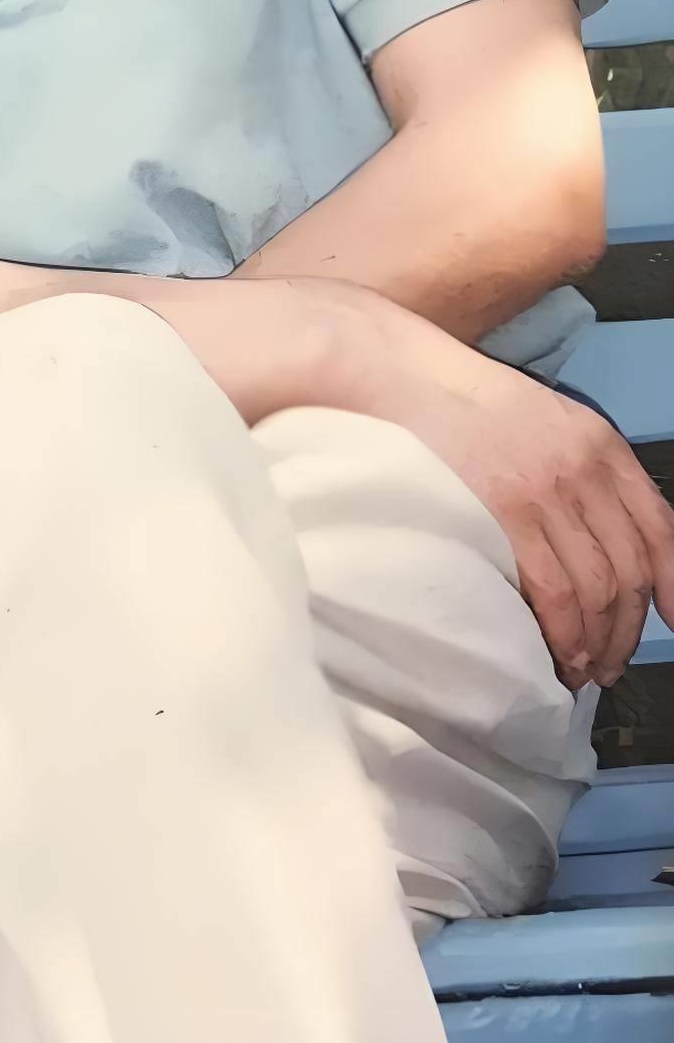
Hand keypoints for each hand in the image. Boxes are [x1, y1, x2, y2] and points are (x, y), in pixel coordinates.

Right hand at [354, 301, 673, 690]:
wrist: (397, 374)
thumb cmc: (452, 400)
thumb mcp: (536, 421)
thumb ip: (572, 470)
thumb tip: (588, 539)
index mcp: (598, 443)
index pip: (660, 526)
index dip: (673, 582)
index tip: (671, 619)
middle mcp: (586, 467)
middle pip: (630, 568)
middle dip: (626, 629)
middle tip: (609, 662)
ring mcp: (550, 488)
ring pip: (599, 588)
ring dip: (596, 641)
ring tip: (580, 668)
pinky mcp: (509, 508)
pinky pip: (556, 589)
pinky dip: (563, 631)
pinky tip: (556, 651)